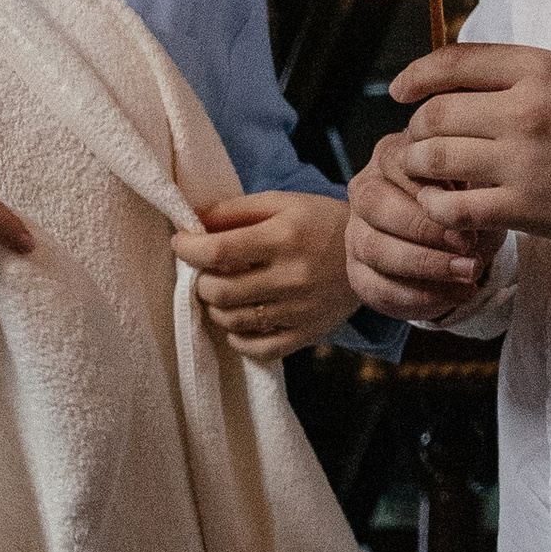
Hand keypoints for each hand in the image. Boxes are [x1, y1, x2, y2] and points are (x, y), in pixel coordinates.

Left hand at [170, 189, 354, 358]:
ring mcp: (299, 310)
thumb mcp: (281, 203)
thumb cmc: (319, 222)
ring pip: (233, 321)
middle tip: (206, 272)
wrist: (369, 254)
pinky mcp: (305, 334)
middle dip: (200, 282)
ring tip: (223, 293)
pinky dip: (237, 337)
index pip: (219, 251)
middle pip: (221, 292)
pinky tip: (241, 320)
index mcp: (283, 238)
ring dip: (216, 308)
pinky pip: (256, 348)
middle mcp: (291, 277)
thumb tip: (191, 219)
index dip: (189, 249)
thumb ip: (235, 210)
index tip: (181, 243)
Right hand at [347, 130, 499, 321]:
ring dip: (426, 265)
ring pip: (375, 249)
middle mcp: (365, 192)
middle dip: (424, 228)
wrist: (456, 242)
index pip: (397, 163)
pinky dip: (422, 296)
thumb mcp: (475, 185)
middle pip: (376, 205)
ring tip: (469, 272)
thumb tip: (464, 207)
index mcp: (390, 157)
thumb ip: (468, 186)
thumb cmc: (465, 203)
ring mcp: (357, 234)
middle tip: (467, 244)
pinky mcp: (359, 273)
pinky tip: (458, 293)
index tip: (466, 209)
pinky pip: (379, 288)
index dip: (429, 188)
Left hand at [389, 41, 550, 249]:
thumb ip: (518, 79)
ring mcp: (523, 159)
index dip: (415, 77)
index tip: (400, 92)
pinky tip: (445, 208)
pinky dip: (438, 208)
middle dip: (416, 130)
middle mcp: (526, 108)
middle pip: (435, 113)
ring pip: (435, 158)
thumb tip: (459, 81)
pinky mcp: (525, 207)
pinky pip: (454, 206)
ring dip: (419, 168)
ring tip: (426, 175)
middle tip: (419, 143)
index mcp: (538, 68)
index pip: (452, 62)